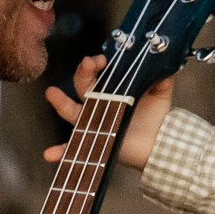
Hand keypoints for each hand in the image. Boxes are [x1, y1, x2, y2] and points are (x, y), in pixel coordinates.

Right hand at [46, 54, 172, 172]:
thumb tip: (164, 61)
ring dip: (61, 103)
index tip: (103, 59)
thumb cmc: (156, 116)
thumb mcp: (160, 92)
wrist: (160, 143)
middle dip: (83, 73)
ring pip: (72, 112)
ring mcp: (94, 124)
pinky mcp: (94, 143)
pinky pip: (72, 150)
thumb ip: (162, 76)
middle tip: (89, 63)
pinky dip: (60, 152)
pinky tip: (50, 154)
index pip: (98, 73)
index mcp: (112, 90)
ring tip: (52, 92)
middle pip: (83, 86)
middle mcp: (99, 104)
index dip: (96, 64)